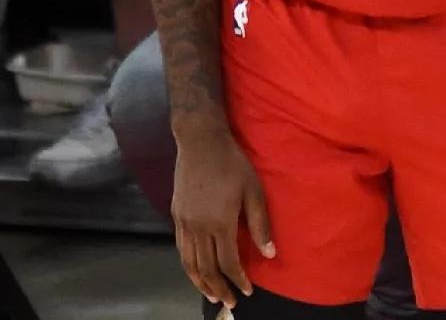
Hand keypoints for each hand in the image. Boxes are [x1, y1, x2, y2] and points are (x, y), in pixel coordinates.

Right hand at [171, 127, 273, 307]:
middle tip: (230, 302)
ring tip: (211, 294)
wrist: (200, 142)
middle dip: (219, 288)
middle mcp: (199, 228)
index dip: (238, 279)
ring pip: (189, 263)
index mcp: (220, 223)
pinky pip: (181, 249)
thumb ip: (260, 224)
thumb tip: (269, 253)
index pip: (228, 262)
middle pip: (207, 268)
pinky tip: (195, 270)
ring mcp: (184, 223)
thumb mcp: (254, 190)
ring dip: (200, 282)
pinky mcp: (176, 215)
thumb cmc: (233, 163)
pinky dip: (188, 265)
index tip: (247, 292)